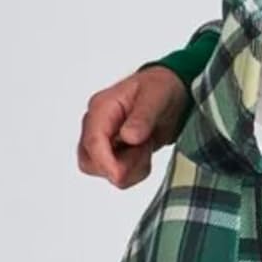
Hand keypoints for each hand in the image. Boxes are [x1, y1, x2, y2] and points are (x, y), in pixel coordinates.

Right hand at [78, 66, 187, 187]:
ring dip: (130, 168)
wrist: (171, 91)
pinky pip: (117, 173)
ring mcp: (105, 140)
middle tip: (143, 153)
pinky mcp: (115, 151)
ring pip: (103, 171)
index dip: (105, 162)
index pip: (92, 142)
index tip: (121, 173)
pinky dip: (135, 171)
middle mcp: (98, 125)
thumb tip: (128, 136)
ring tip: (146, 147)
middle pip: (90, 162)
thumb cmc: (159, 88)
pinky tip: (145, 153)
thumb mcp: (156, 97)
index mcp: (102, 108)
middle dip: (118, 167)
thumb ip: (143, 117)